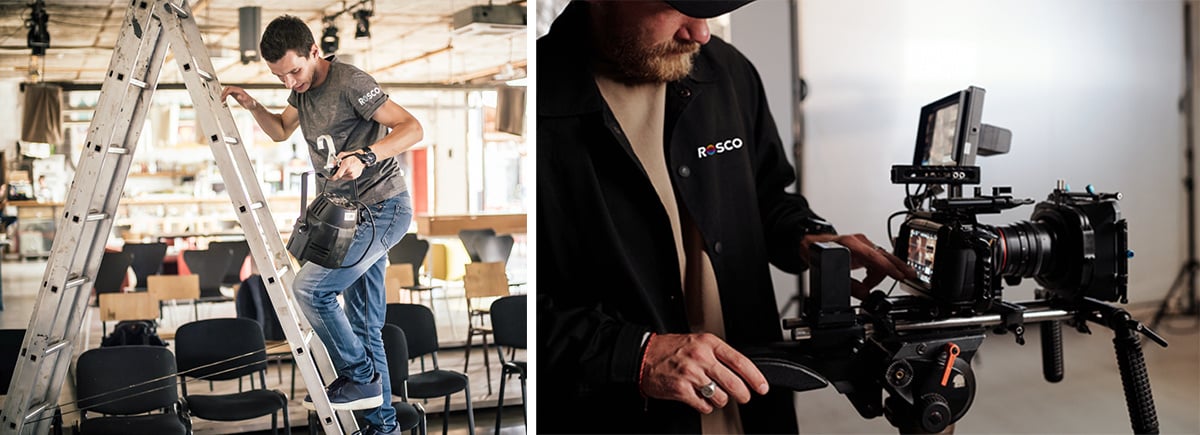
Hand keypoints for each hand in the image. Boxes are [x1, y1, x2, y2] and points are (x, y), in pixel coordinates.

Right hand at [220, 86, 258, 109]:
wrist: (253, 105)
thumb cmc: (251, 104)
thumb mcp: (248, 103)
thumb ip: (244, 99)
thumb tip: (239, 96)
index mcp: (240, 91)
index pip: (230, 89)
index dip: (225, 93)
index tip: (223, 99)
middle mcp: (238, 90)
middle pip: (227, 88)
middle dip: (223, 93)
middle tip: (221, 99)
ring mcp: (236, 92)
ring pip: (227, 89)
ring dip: (223, 93)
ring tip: (222, 100)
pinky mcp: (235, 94)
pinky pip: (228, 92)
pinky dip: (225, 95)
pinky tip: (224, 100)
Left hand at [330, 151, 365, 179]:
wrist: (361, 158)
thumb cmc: (353, 156)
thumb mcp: (342, 154)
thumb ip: (335, 160)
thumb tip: (331, 165)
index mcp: (346, 165)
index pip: (338, 175)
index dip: (332, 178)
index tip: (330, 178)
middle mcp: (350, 171)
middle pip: (340, 175)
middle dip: (338, 172)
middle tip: (341, 167)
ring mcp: (353, 174)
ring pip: (343, 177)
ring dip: (343, 173)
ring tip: (346, 167)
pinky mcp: (354, 177)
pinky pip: (347, 177)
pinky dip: (347, 174)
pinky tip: (349, 169)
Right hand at [639, 333, 769, 413]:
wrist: (643, 355)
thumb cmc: (671, 350)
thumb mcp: (697, 343)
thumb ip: (718, 355)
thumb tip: (741, 372)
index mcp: (708, 343)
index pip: (740, 361)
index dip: (755, 377)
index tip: (762, 387)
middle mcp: (701, 357)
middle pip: (734, 383)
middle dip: (743, 394)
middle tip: (743, 397)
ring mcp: (691, 374)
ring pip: (720, 397)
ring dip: (720, 400)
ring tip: (712, 395)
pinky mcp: (681, 389)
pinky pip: (704, 405)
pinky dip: (705, 406)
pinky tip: (700, 399)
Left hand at [801, 233, 916, 298]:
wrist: (811, 244)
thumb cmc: (817, 253)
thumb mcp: (830, 274)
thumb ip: (850, 286)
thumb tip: (866, 295)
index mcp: (852, 244)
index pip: (876, 256)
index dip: (889, 268)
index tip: (900, 276)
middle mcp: (860, 242)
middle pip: (884, 256)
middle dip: (898, 267)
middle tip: (910, 276)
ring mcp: (863, 244)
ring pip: (881, 260)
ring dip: (878, 276)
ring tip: (868, 286)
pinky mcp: (864, 248)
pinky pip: (876, 261)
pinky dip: (874, 273)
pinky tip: (868, 281)